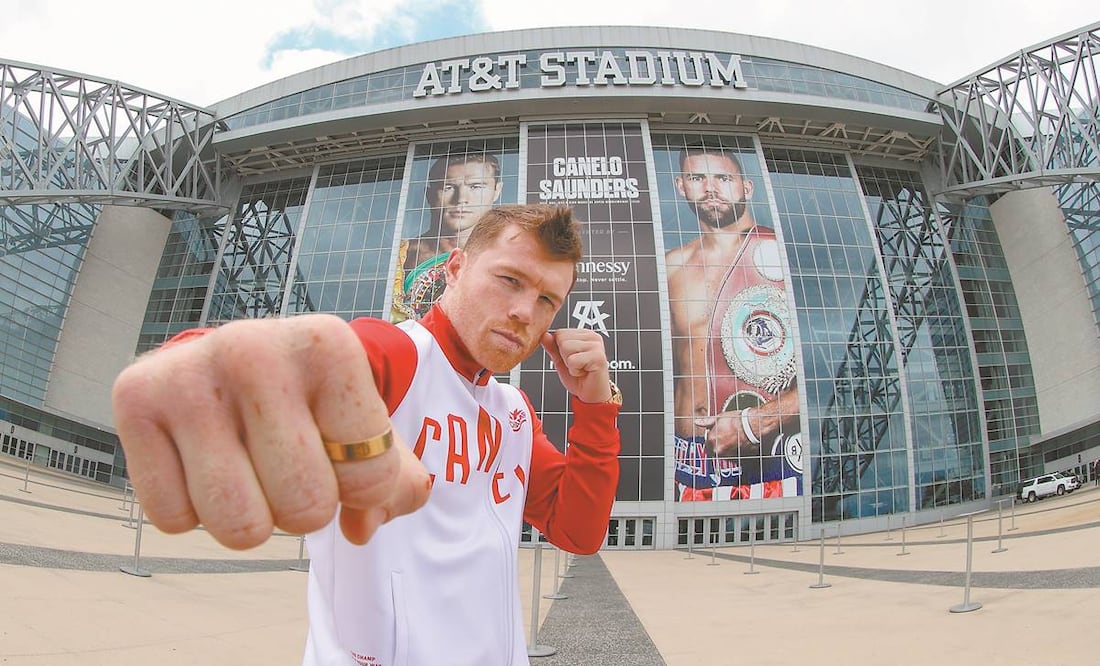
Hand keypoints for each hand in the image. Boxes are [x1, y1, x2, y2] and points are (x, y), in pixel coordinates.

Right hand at [111, 314, 430, 548]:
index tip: (340, 448)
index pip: (369, 475)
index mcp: (328, 345)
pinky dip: (193, 510)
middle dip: (306, 508)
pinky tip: (201, 460)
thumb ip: (392, 479)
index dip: (361, 487)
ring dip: (251, 518)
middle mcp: (253, 349)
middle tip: (289, 463)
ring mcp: (188, 374)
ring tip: (247, 465)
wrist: (237, 358)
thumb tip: (364, 524)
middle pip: (305, 508)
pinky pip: (174, 520)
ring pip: (239, 526)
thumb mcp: (367, 424)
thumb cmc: (315, 401)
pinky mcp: (133, 400)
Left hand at [540, 328, 611, 402]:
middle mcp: (592, 337)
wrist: (592, 395)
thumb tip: (544, 335)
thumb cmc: (579, 379)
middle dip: (564, 356)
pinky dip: (575, 370)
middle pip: (562, 339)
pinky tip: (584, 372)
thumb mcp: (560, 361)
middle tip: (577, 366)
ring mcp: (597, 345)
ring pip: (566, 347)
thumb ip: (552, 347)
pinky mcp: (598, 357)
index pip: (559, 333)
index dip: (560, 350)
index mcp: (584, 334)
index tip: (572, 360)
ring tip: (581, 368)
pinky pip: (573, 360)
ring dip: (570, 364)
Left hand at [693, 411, 759, 458]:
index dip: (713, 437)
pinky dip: (732, 452)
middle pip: (713, 450)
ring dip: (725, 449)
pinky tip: (737, 444)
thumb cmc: (737, 420)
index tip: (718, 434)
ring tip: (733, 439)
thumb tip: (697, 422)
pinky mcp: (736, 459)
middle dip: (717, 444)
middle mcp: (717, 450)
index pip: (707, 442)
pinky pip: (731, 457)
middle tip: (725, 437)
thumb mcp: (719, 418)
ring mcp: (727, 455)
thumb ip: (706, 422)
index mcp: (711, 440)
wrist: (753, 427)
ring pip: (722, 454)